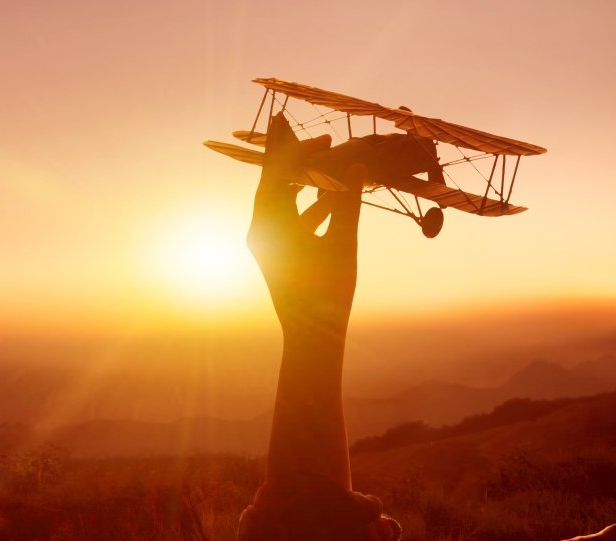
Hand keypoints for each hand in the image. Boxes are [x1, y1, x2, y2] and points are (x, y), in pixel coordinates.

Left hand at [247, 114, 366, 340]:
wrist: (310, 335)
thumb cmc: (327, 293)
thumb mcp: (342, 243)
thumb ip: (347, 203)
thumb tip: (356, 165)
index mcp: (270, 226)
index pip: (279, 176)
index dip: (299, 152)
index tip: (325, 138)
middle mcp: (259, 230)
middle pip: (272, 182)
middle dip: (289, 157)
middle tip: (302, 131)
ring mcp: (263, 241)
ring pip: (279, 199)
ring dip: (300, 180)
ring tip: (322, 157)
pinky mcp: (273, 251)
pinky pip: (286, 218)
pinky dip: (306, 205)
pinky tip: (331, 197)